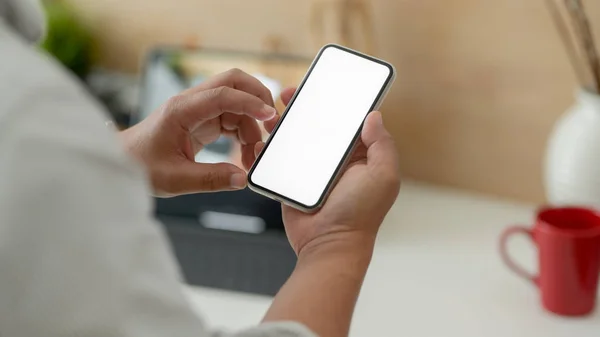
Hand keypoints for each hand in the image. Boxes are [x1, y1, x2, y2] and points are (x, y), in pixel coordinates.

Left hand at [120, 69, 279, 196]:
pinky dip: (243, 132)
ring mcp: (197, 110)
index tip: (270, 116)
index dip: (249, 103)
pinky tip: (244, 154)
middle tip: (272, 123)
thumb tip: (242, 178)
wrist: (122, 162)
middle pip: (232, 82)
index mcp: (181, 110)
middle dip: (257, 97)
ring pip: (235, 103)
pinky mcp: (201, 121)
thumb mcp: (175, 179)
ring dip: (251, 124)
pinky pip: (230, 118)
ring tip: (252, 156)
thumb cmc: (140, 165)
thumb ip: (211, 179)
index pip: (222, 95)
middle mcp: (191, 104)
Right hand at [256, 88, 400, 256]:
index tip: (326, 85)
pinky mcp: (292, 181)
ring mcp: (312, 170)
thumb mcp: (382, 176)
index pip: (349, 121)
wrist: (329, 244)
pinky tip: (263, 137)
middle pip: (319, 126)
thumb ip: (382, 145)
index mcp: (359, 155)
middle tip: (291, 93)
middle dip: (306, 107)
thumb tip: (374, 115)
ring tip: (273, 111)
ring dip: (286, 123)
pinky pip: (281, 160)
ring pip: (298, 139)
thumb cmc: (359, 214)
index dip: (338, 103)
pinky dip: (271, 148)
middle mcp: (336, 160)